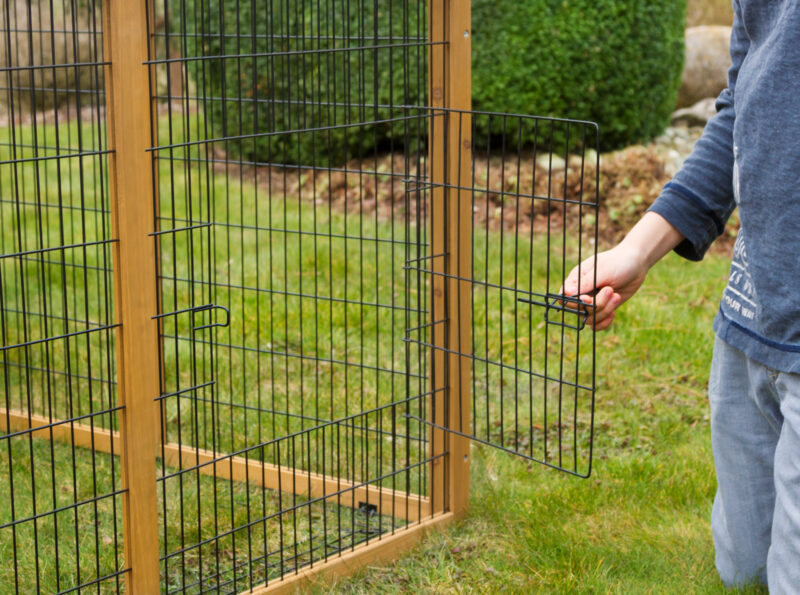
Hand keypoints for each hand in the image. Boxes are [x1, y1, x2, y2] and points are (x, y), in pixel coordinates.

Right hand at [561, 212, 683, 330]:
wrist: (637, 264)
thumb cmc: (618, 262)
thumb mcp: (603, 271)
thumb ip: (585, 283)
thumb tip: (566, 293)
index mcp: (576, 280)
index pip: (563, 298)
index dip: (574, 302)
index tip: (588, 297)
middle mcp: (582, 292)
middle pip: (578, 310)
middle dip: (596, 304)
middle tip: (610, 290)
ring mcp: (592, 301)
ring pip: (589, 319)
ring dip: (605, 311)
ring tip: (617, 296)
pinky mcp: (603, 308)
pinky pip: (596, 324)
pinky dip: (604, 322)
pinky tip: (614, 312)